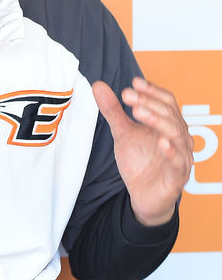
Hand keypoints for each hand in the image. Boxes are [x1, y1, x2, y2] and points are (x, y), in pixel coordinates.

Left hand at [92, 77, 192, 226]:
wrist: (144, 197)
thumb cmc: (140, 161)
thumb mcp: (122, 133)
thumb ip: (113, 110)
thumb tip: (98, 85)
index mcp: (168, 123)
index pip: (166, 101)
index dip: (152, 91)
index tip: (134, 82)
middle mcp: (179, 137)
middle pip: (170, 113)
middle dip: (148, 102)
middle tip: (127, 96)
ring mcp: (181, 157)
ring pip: (176, 134)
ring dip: (157, 120)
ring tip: (138, 112)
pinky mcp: (177, 177)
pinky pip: (178, 163)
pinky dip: (171, 152)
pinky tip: (161, 142)